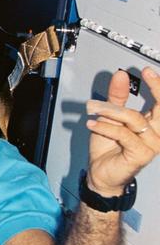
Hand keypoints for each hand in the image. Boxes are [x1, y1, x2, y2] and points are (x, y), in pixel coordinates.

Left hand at [85, 67, 159, 196]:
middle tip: (143, 74)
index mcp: (153, 123)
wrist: (100, 174)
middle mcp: (156, 133)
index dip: (158, 86)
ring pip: (134, 118)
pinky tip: (92, 124)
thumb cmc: (108, 148)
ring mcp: (152, 144)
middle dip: (155, 88)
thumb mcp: (110, 117)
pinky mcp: (142, 154)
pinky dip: (105, 127)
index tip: (147, 71)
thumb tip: (121, 76)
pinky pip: (123, 134)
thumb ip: (116, 97)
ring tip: (93, 109)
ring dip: (110, 111)